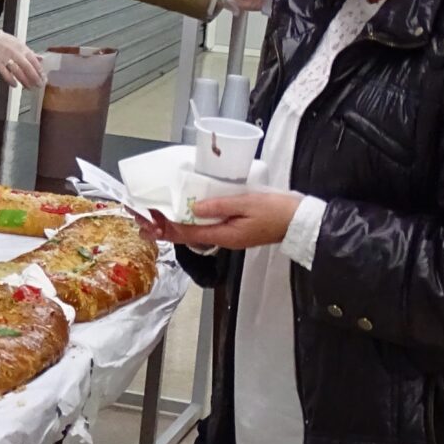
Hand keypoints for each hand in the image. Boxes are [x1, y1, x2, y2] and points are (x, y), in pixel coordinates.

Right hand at [0, 30, 44, 87]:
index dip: (40, 71)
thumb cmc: (2, 40)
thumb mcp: (19, 43)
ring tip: (29, 87)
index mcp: (22, 48)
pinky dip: (10, 80)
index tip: (43, 78)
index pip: (34, 61)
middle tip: (39, 85)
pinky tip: (14, 85)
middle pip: (28, 67)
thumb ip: (30, 52)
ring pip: (18, 72)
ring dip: (25, 81)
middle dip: (35, 78)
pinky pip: (5, 73)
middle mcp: (15, 53)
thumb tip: (40, 58)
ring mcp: (6, 58)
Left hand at [153, 193, 302, 250]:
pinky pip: (206, 229)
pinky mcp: (234, 231)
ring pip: (195, 233)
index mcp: (224, 235)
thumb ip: (220, 205)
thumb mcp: (247, 203)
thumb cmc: (277, 211)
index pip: (187, 233)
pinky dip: (191, 223)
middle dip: (164, 228)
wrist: (301, 222)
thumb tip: (194, 207)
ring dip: (175, 225)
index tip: (149, 219)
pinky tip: (185, 215)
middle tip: (143, 221)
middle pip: (187, 235)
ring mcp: (229, 236)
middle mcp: (223, 239)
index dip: (166, 226)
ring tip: (156, 218)